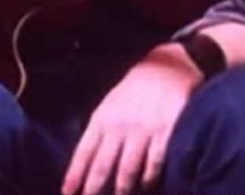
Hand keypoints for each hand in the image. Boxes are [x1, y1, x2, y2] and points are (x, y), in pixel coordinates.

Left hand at [62, 43, 202, 194]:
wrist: (170, 62)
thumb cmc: (138, 86)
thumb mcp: (112, 101)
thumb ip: (100, 129)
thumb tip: (85, 164)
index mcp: (103, 117)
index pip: (83, 154)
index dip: (74, 178)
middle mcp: (120, 126)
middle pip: (102, 168)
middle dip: (94, 191)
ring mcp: (143, 130)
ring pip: (126, 172)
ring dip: (122, 190)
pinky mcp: (166, 131)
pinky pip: (154, 163)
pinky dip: (149, 177)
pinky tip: (148, 182)